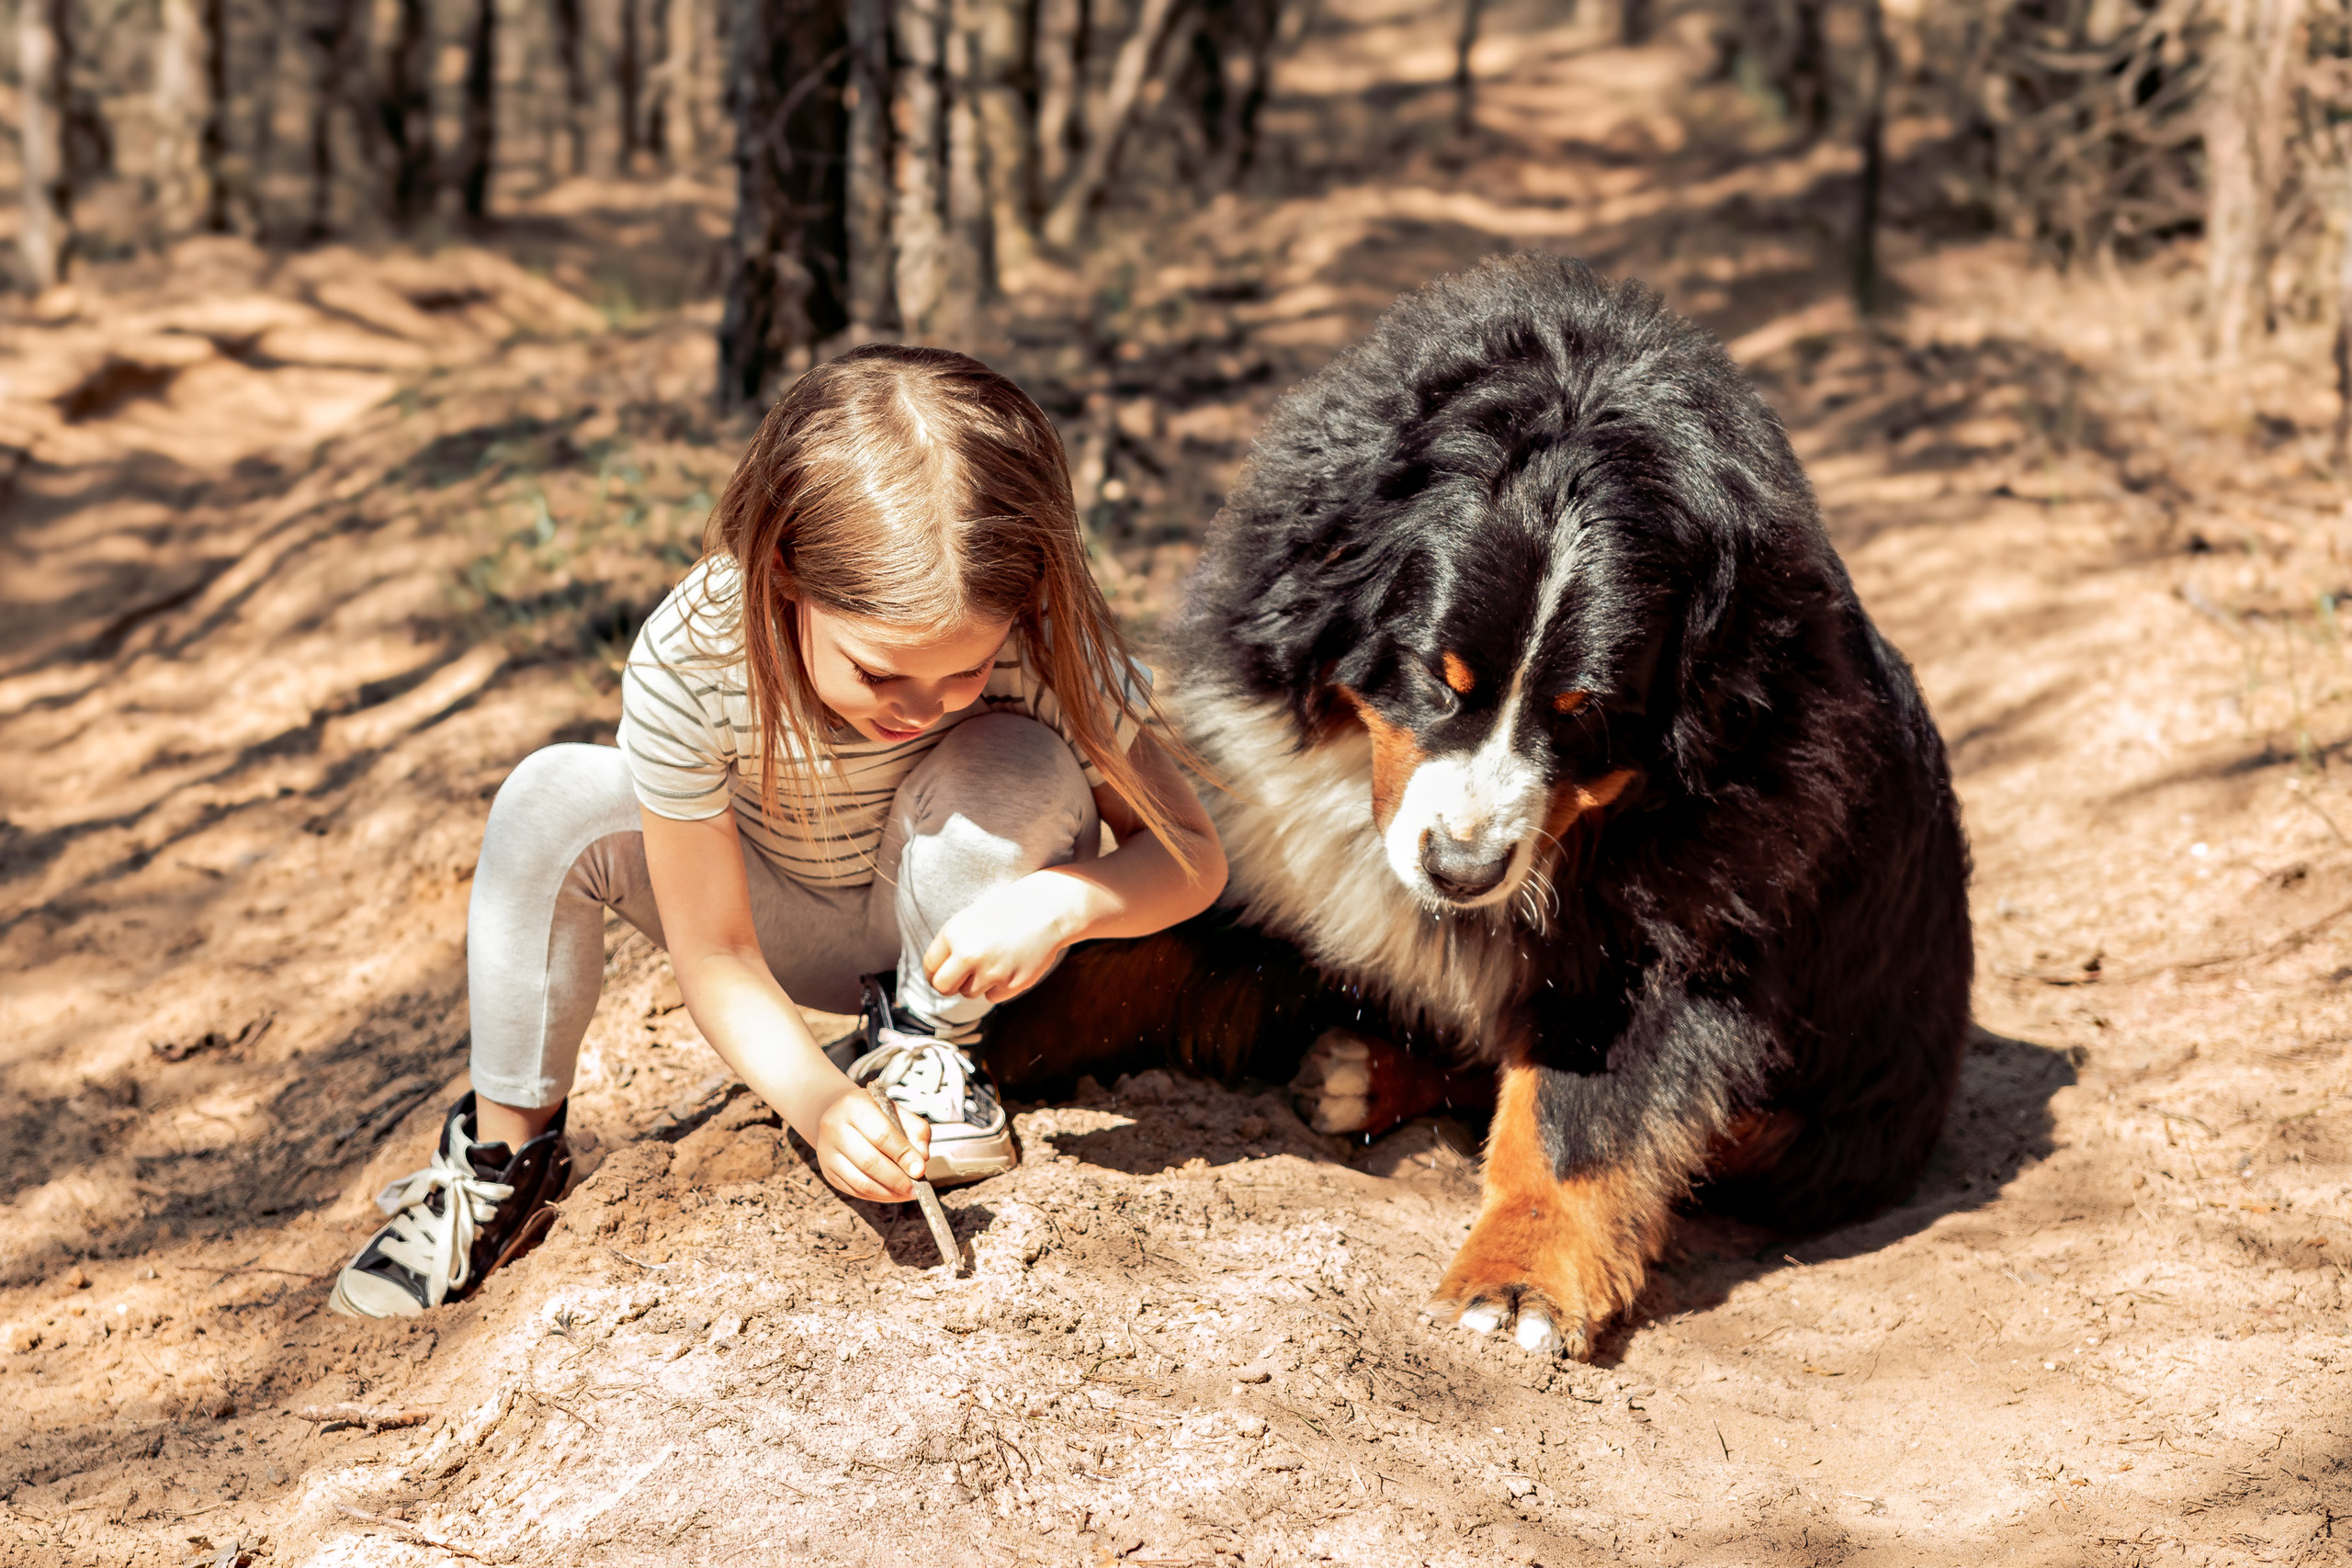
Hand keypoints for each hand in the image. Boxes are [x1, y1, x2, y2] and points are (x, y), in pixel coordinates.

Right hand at [813, 1082, 929, 1200]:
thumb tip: (921, 1159)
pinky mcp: (828, 1172)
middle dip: (897, 1179)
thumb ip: (916, 1130)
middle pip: (869, 1162)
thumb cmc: (873, 1113)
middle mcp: (834, 1128)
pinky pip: (854, 1191)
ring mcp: (827, 1152)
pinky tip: (892, 1193)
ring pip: (860, 1181)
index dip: (903, 1155)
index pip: (882, 1135)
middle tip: (916, 1187)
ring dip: (888, 1192)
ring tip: (907, 1193)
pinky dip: (877, 1196)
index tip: (920, 1170)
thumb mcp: (897, 1110)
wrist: (840, 1114)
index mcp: (853, 1106)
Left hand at [924, 873, 1086, 1003]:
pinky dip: (999, 986)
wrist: (1049, 908)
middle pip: (944, 987)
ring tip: (996, 960)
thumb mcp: (971, 919)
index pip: (930, 967)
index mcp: (953, 934)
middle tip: (962, 978)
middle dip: (951, 986)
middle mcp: (968, 954)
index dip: (935, 973)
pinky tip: (1011, 965)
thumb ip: (953, 945)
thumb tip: (938, 974)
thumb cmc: (1009, 910)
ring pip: (970, 993)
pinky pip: (994, 996)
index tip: (942, 974)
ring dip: (979, 983)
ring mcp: (991, 971)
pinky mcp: (1011, 984)